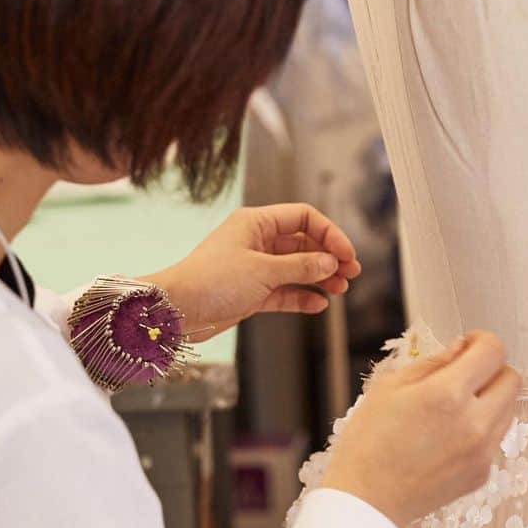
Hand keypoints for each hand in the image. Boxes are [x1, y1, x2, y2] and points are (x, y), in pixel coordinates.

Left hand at [145, 204, 361, 339]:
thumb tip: (330, 262)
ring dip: (319, 277)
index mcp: (257, 223)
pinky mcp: (252, 291)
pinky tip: (319, 304)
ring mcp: (255, 267)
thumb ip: (300, 267)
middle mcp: (257, 241)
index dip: (329, 233)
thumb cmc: (211, 281)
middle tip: (350, 273)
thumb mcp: (263, 271)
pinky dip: (302, 296)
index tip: (346, 254)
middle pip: (304, 243)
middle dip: (328, 257)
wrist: (176, 310)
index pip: (303, 218)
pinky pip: (285, 291)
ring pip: (297, 268)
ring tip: (340, 289)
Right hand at [321, 331, 521, 527]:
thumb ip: (433, 363)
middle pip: (512, 379)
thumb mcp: (389, 387)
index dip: (481, 341)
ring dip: (491, 399)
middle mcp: (474, 422)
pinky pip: (496, 438)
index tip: (468, 347)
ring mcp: (483, 452)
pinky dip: (482, 428)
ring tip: (456, 408)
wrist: (367, 501)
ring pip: (510, 409)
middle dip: (492, 370)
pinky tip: (451, 436)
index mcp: (447, 394)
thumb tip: (462, 349)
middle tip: (465, 376)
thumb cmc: (368, 441)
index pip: (493, 351)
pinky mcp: (482, 473)